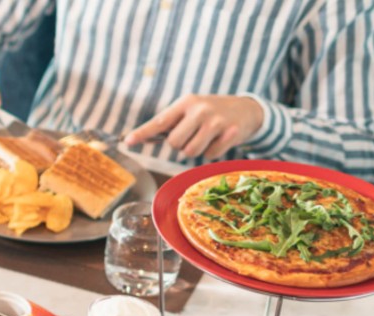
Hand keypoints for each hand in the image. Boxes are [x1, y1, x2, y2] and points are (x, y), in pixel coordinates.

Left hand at [124, 95, 263, 158]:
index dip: (142, 133)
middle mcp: (199, 110)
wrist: (246, 109)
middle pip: (174, 143)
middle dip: (180, 145)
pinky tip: (219, 139)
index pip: (159, 121)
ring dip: (196, 150)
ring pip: (190, 152)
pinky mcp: (230, 133)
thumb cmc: (211, 112)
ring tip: (206, 137)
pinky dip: (212, 152)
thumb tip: (139, 138)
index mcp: (185, 103)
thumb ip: (170, 123)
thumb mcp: (191, 110)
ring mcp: (215, 121)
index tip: (127, 142)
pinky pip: (209, 155)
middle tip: (192, 135)